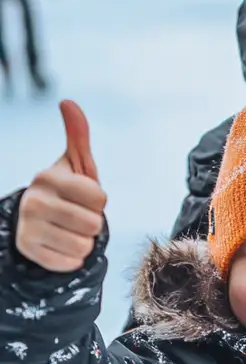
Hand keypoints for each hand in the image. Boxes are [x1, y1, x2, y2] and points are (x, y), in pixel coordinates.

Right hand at [15, 100, 108, 271]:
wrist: (40, 221)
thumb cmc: (67, 189)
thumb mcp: (76, 163)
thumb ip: (77, 134)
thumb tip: (67, 101)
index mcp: (47, 177)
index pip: (99, 198)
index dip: (99, 201)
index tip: (85, 197)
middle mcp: (34, 201)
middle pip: (92, 223)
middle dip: (93, 223)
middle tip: (79, 217)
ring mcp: (28, 228)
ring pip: (83, 245)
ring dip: (85, 241)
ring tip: (71, 230)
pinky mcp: (29, 252)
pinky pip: (70, 262)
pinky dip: (73, 258)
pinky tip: (62, 245)